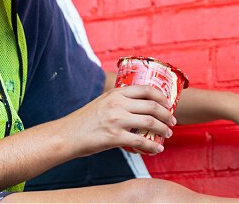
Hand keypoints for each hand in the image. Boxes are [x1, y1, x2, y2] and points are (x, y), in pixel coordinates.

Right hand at [58, 85, 176, 156]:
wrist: (66, 136)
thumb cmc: (84, 121)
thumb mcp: (102, 102)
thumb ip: (119, 101)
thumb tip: (138, 106)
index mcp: (116, 93)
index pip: (146, 89)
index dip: (162, 96)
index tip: (168, 103)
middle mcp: (118, 104)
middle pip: (152, 106)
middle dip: (167, 114)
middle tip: (172, 121)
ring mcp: (117, 120)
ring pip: (150, 123)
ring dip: (163, 129)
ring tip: (168, 134)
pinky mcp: (114, 137)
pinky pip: (140, 141)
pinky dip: (152, 146)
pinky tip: (157, 149)